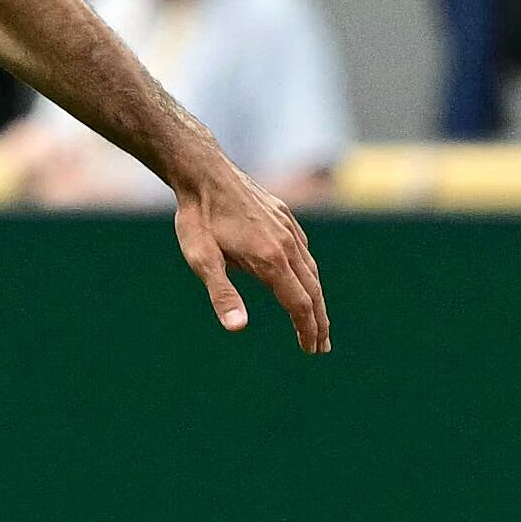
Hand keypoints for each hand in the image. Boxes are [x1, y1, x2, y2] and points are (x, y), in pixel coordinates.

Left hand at [171, 159, 330, 352]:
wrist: (204, 172)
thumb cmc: (198, 218)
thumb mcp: (201, 259)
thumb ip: (222, 294)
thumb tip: (237, 328)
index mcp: (270, 260)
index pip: (299, 304)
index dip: (306, 329)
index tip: (310, 349)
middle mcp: (287, 245)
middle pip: (313, 291)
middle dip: (319, 321)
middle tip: (322, 346)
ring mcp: (289, 229)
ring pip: (312, 270)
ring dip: (317, 299)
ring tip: (317, 319)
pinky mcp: (285, 217)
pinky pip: (304, 251)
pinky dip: (310, 273)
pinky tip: (304, 279)